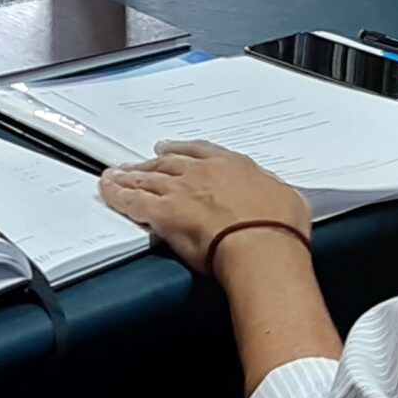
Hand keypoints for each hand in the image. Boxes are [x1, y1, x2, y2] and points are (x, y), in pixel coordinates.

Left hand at [99, 141, 312, 275]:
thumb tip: (278, 197)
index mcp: (234, 166)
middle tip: (138, 164)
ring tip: (116, 176)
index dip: (183, 151)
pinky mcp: (164, 212)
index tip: (173, 150)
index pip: (201, 151)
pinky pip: (133, 201)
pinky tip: (109, 193)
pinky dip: (117, 195)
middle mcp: (203, 173)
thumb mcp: (288, 199)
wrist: (262, 246)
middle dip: (151, 163)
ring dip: (129, 177)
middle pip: (168, 163)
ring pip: (147, 178)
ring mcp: (181, 190)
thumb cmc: (279, 230)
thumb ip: (274, 192)